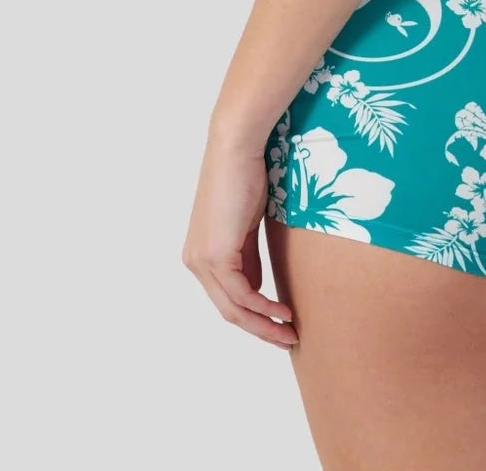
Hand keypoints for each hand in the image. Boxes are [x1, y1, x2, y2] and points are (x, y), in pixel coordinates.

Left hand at [182, 132, 297, 348]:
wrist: (237, 147)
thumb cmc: (247, 175)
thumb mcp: (247, 224)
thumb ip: (247, 256)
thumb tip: (256, 287)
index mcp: (200, 254)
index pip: (227, 297)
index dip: (254, 316)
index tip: (280, 323)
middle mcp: (195, 261)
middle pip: (229, 310)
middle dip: (260, 329)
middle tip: (287, 339)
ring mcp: (202, 260)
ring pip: (234, 308)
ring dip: (264, 324)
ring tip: (290, 332)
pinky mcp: (215, 255)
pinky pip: (241, 295)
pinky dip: (264, 308)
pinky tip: (283, 312)